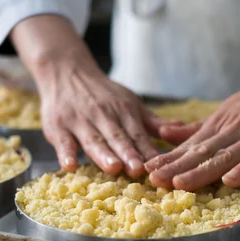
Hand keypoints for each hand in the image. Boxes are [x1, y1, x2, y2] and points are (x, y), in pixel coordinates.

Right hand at [38, 60, 179, 176]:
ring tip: (113, 167)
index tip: (157, 165)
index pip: (137, 134)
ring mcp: (79, 121)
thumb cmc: (104, 94)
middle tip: (138, 169)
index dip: (146, 150)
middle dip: (128, 153)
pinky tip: (69, 165)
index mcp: (123, 111)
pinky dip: (65, 152)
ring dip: (103, 154)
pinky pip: (62, 141)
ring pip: (93, 140)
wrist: (66, 72)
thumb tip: (181, 129)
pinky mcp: (58, 126)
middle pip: (117, 137)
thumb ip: (152, 122)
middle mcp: (103, 115)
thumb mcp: (130, 103)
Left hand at [145, 71, 239, 189]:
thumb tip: (166, 134)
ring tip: (180, 184)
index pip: (191, 145)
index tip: (148, 171)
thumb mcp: (229, 109)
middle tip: (155, 181)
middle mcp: (235, 129)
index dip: (170, 159)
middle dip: (177, 168)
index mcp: (221, 123)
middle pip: (202, 153)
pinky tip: (231, 180)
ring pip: (225, 156)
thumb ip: (200, 126)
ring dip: (202, 171)